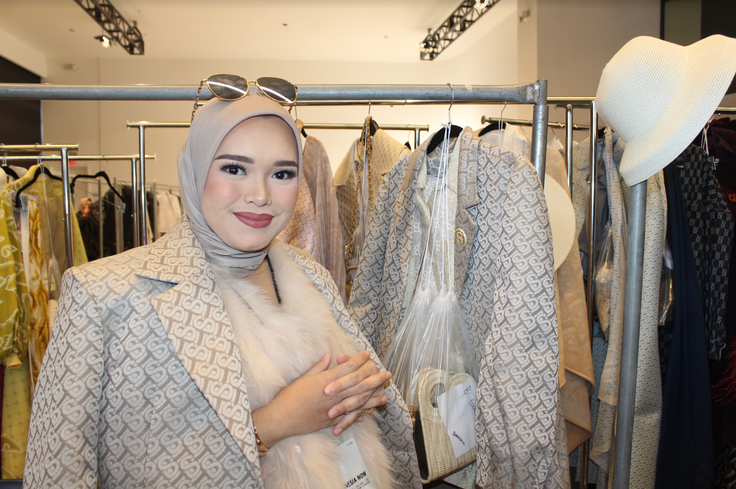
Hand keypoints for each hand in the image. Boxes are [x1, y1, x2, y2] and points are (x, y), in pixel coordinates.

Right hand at [251, 351, 389, 446]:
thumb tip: (329, 357)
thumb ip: (319, 368)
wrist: (280, 419)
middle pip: (358, 384)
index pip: (347, 368)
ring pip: (357, 402)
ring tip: (384, 394)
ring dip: (372, 398)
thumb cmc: (288, 396)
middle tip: (386, 373)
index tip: (368, 354)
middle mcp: (332, 394)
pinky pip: (347, 417)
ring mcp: (332, 409)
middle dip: (373, 378)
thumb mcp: (303, 378)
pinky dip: (357, 415)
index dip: (359, 360)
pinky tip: (366, 414)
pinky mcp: (329, 421)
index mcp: (326, 381)